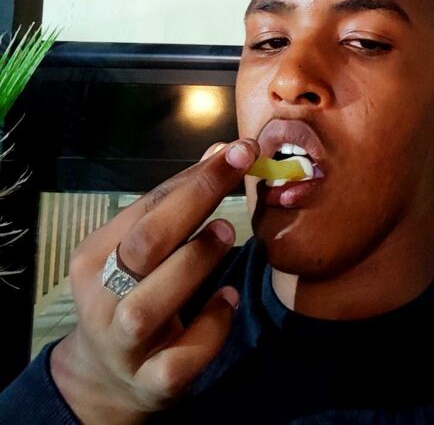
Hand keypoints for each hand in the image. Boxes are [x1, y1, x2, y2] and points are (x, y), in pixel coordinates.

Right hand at [50, 138, 258, 423]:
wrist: (105, 378)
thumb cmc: (131, 293)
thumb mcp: (143, 248)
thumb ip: (177, 204)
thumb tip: (223, 152)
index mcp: (95, 256)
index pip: (145, 207)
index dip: (194, 176)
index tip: (238, 150)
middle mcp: (101, 299)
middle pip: (142, 246)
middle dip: (194, 202)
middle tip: (239, 174)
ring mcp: (123, 344)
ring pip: (149, 304)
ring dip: (195, 262)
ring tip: (229, 234)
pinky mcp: (151, 382)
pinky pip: (179, 359)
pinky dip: (209, 328)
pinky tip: (229, 300)